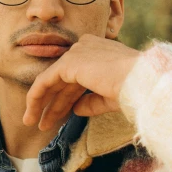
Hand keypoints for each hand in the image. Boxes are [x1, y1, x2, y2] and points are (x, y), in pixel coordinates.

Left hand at [22, 34, 140, 130]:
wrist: (141, 81)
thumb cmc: (134, 89)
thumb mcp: (111, 96)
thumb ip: (92, 101)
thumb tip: (77, 109)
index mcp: (99, 52)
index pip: (76, 77)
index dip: (67, 98)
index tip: (62, 117)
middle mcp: (86, 48)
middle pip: (63, 80)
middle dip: (53, 103)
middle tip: (43, 123)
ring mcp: (76, 53)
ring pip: (51, 80)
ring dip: (40, 103)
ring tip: (31, 122)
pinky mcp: (68, 63)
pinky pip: (44, 81)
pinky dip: (36, 97)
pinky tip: (31, 112)